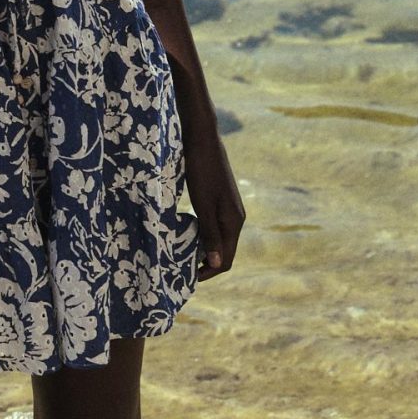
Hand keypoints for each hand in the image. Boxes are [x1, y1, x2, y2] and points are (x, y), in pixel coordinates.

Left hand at [181, 110, 243, 280]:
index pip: (226, 258)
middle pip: (224, 251)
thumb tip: (217, 263)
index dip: (209, 272)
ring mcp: (229, 208)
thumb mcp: (204, 205)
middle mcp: (235, 217)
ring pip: (219, 238)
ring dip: (204, 250)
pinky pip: (214, 226)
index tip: (188, 279)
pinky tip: (187, 234)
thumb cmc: (201, 171)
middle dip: (206, 263)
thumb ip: (211, 234)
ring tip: (182, 255)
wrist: (202, 139)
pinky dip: (202, 235)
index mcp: (234, 221)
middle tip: (182, 270)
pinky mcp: (220, 200)